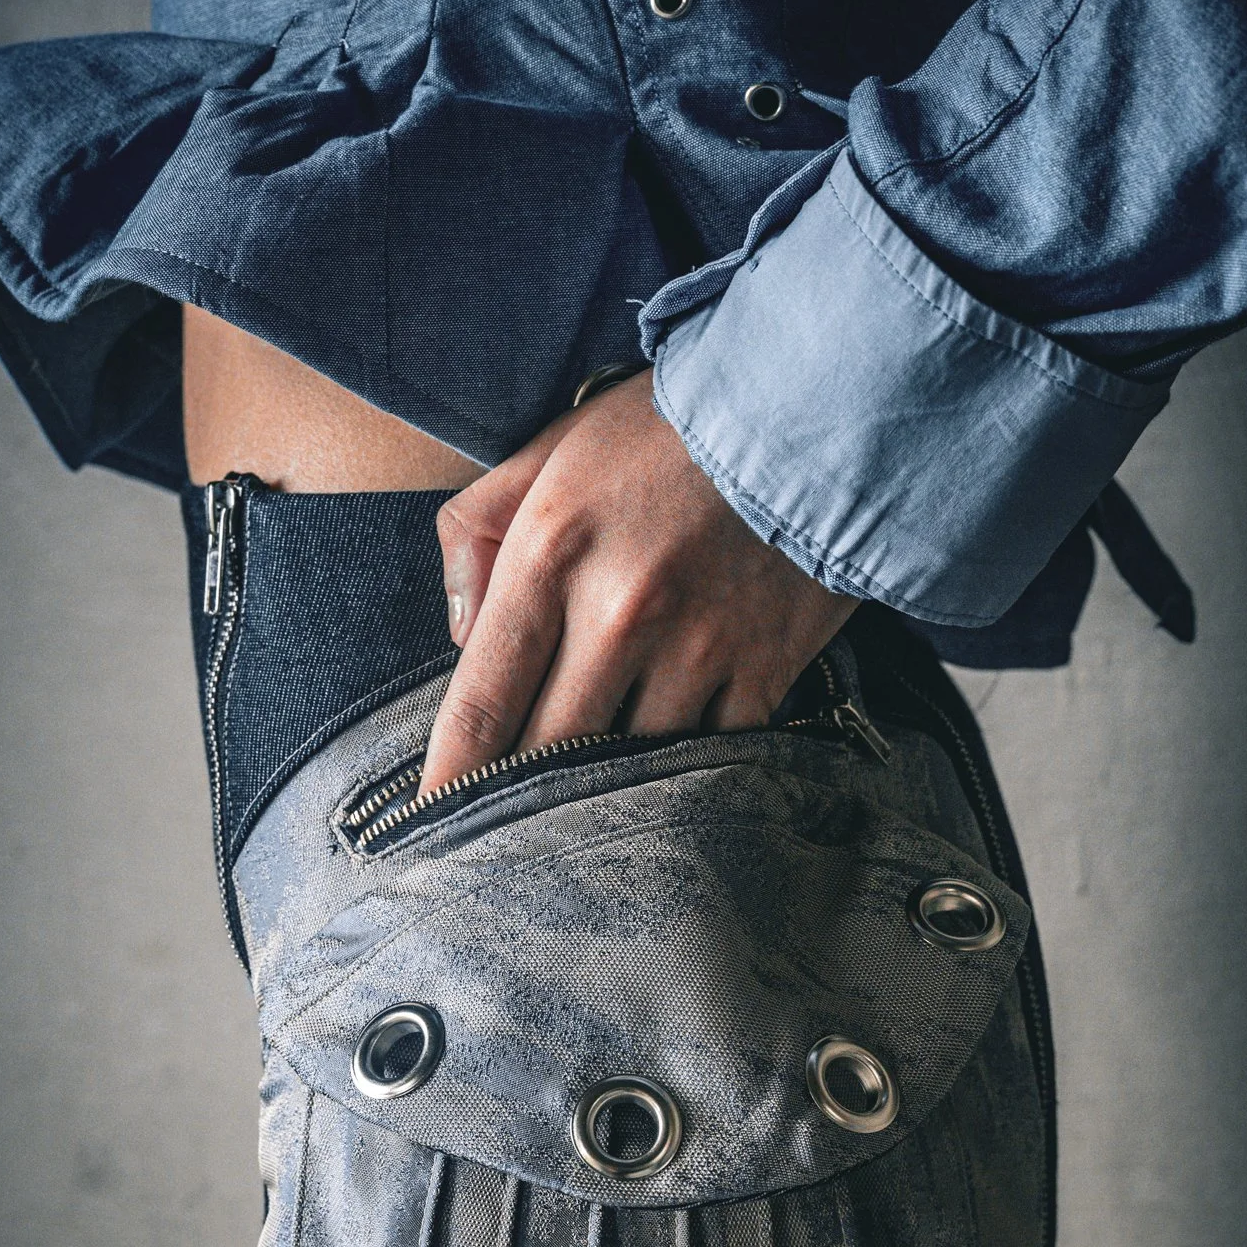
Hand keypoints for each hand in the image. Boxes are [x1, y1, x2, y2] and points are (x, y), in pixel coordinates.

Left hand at [421, 369, 856, 792]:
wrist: (818, 398)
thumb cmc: (668, 425)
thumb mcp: (551, 447)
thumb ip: (479, 529)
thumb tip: (459, 633)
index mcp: (552, 552)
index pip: (482, 700)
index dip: (449, 780)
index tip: (428, 828)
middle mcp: (621, 609)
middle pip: (550, 753)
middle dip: (518, 807)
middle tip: (495, 847)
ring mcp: (701, 644)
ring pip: (634, 766)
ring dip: (606, 796)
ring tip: (583, 826)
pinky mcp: (768, 664)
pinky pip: (716, 754)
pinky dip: (690, 773)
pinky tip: (670, 784)